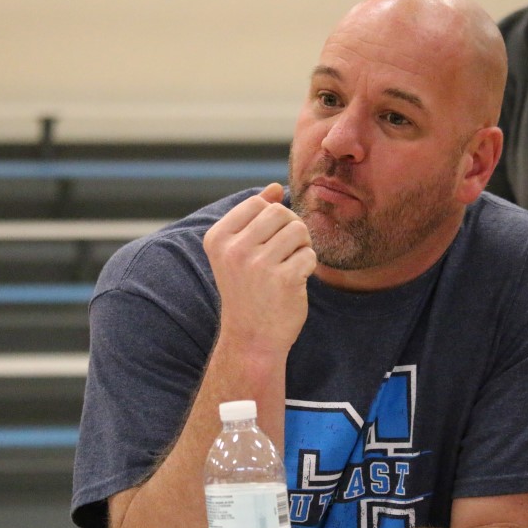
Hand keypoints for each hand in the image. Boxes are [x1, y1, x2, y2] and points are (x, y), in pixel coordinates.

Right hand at [203, 183, 317, 355]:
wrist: (251, 340)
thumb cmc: (248, 292)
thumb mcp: (239, 252)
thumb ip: (254, 218)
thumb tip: (274, 187)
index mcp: (218, 238)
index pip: (257, 203)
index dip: (273, 218)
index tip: (269, 241)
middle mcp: (234, 249)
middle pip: (280, 213)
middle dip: (291, 228)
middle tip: (288, 252)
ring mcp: (258, 265)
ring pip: (298, 230)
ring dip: (302, 246)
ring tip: (291, 265)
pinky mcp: (283, 280)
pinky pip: (309, 255)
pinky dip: (308, 267)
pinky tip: (294, 283)